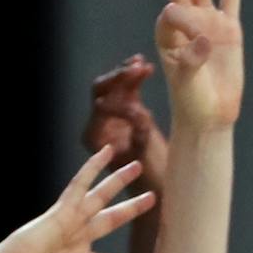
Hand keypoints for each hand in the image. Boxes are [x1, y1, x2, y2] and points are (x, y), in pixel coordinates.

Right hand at [0, 147, 154, 252]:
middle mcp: (76, 240)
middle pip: (110, 220)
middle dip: (131, 209)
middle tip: (151, 197)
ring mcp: (69, 224)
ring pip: (99, 198)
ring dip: (117, 181)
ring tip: (136, 166)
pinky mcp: (61, 212)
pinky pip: (80, 185)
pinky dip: (92, 168)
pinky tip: (106, 153)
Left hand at [83, 55, 168, 192]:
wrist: (158, 187)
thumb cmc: (149, 179)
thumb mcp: (144, 157)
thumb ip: (138, 135)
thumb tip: (138, 112)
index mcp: (94, 137)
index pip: (100, 106)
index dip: (117, 97)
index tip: (136, 94)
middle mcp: (99, 124)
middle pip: (103, 91)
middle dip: (119, 78)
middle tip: (136, 68)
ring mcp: (112, 116)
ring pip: (115, 86)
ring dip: (127, 73)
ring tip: (142, 64)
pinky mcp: (126, 111)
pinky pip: (127, 89)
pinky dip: (134, 77)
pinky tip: (143, 66)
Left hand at [156, 0, 245, 132]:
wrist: (212, 118)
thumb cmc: (192, 103)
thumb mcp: (186, 84)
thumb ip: (192, 60)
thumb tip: (206, 40)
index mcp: (168, 34)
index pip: (172, 12)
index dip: (182, 23)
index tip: (195, 46)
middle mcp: (187, 22)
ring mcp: (208, 22)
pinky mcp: (229, 29)